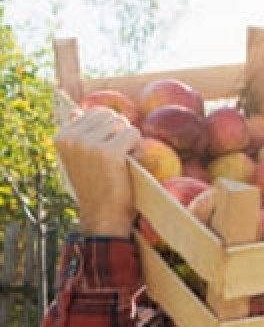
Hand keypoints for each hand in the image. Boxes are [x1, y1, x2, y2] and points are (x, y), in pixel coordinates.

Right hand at [55, 107, 141, 236]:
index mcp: (62, 137)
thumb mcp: (77, 160)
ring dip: (128, 138)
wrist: (102, 215)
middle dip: (119, 131)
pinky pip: (134, 133)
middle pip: (110, 115)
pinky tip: (130, 162)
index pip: (93, 113)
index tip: (105, 153)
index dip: (107, 130)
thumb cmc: (94, 187)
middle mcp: (73, 138)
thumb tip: (76, 110)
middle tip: (118, 156)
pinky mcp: (110, 152)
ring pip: (122, 122)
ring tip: (123, 160)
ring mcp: (90, 144)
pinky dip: (138, 147)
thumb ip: (77, 136)